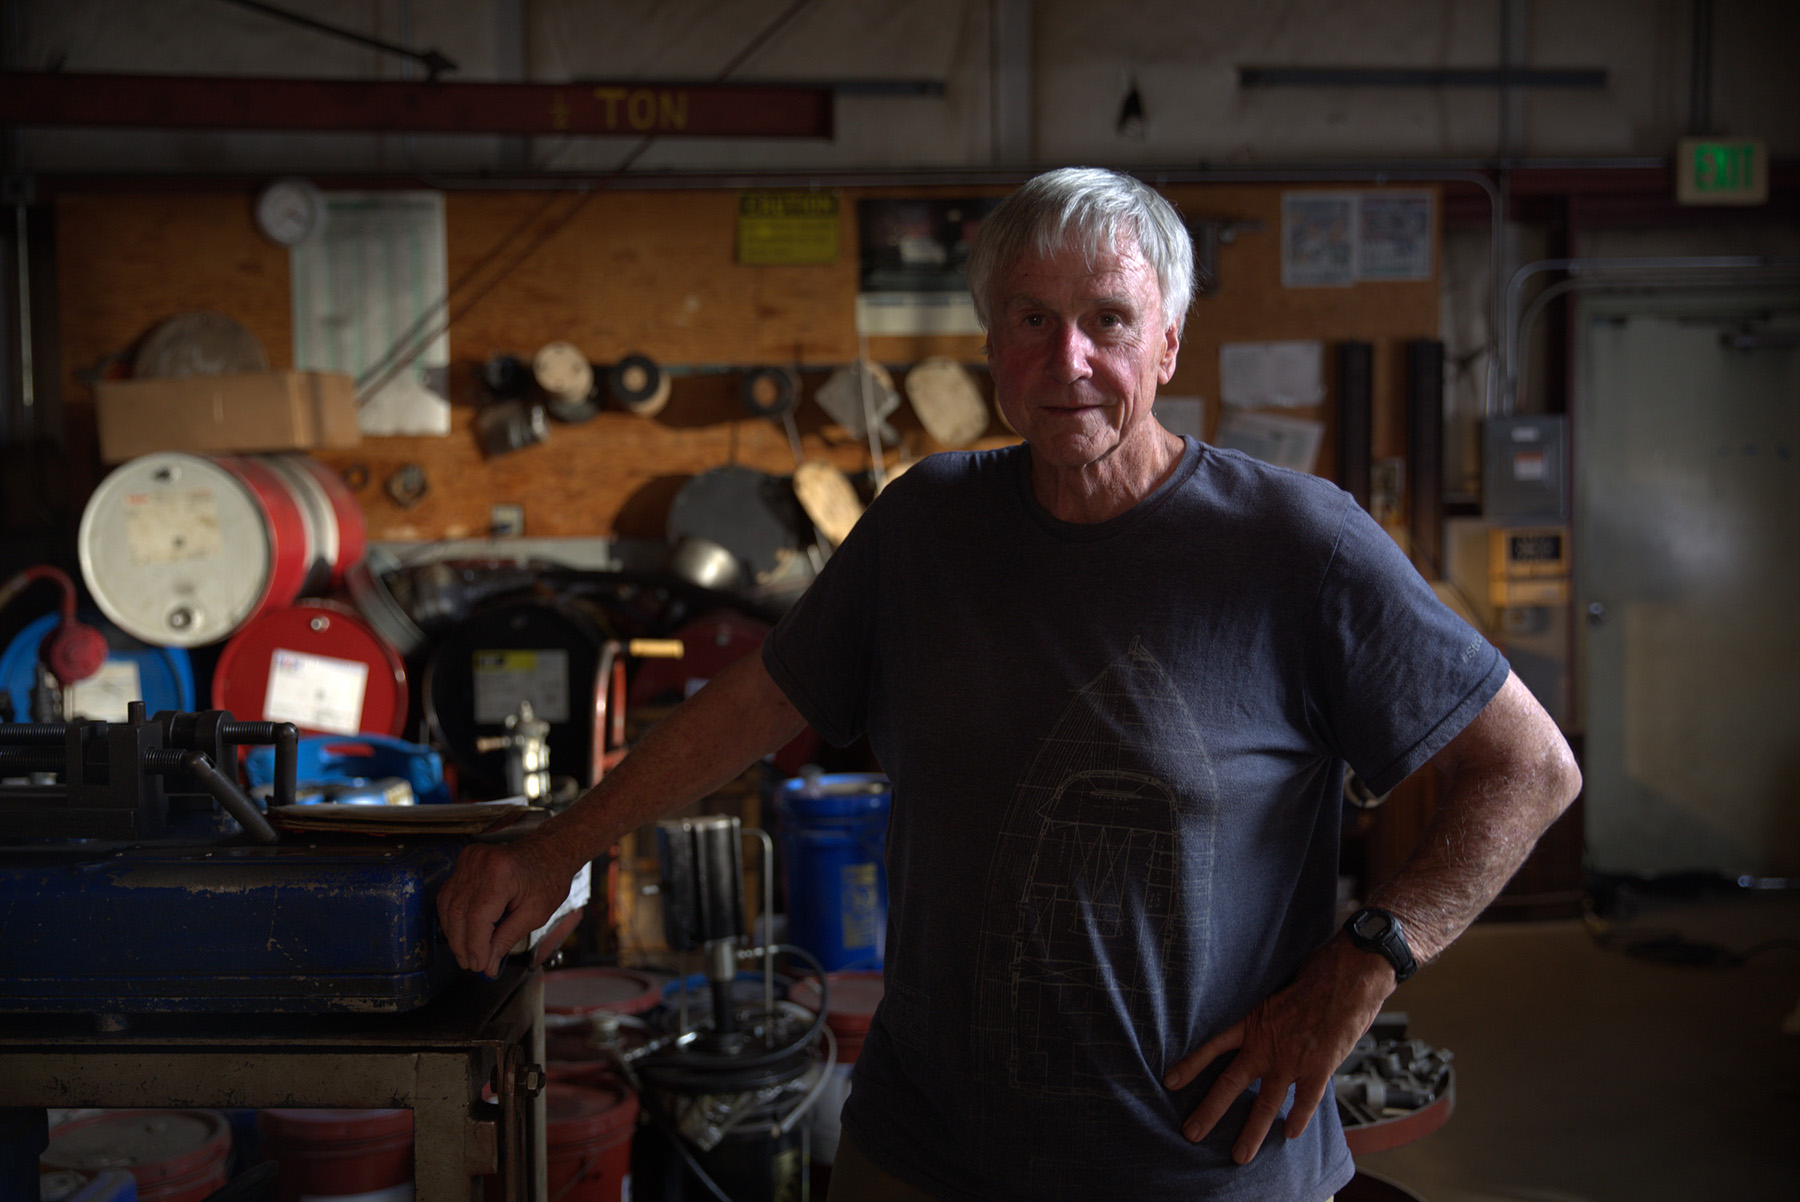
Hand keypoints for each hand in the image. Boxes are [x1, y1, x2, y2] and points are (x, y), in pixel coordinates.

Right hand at [436, 835, 577, 977]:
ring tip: (464, 953)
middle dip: (462, 945)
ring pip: (448, 905)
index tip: (479, 965)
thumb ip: (507, 939)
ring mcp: (470, 859)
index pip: (477, 919)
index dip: (475, 947)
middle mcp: (480, 863)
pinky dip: (452, 916)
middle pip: (458, 913)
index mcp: (501, 874)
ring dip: (454, 934)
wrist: (550, 851)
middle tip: (471, 964)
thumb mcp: (535, 914)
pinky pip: (449, 894)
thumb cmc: (549, 877)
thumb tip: (488, 964)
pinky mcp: (465, 860)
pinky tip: (459, 932)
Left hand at [1164, 936, 1393, 1164]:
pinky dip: (1298, 1119)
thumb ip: (1263, 1016)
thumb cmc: (1313, 977)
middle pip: (1231, 1083)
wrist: (1349, 977)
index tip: (1170, 1082)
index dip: (1191, 1065)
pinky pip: (1306, 1101)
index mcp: (1253, 1023)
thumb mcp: (1275, 992)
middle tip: (1191, 1132)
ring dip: (1252, 1131)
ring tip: (1240, 1155)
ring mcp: (1292, 1059)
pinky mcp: (1319, 1068)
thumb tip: (1252, 1024)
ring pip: (1266, 1103)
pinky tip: (1290, 1134)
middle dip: (1210, 1111)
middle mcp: (1267, 1045)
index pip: (1213, 1047)